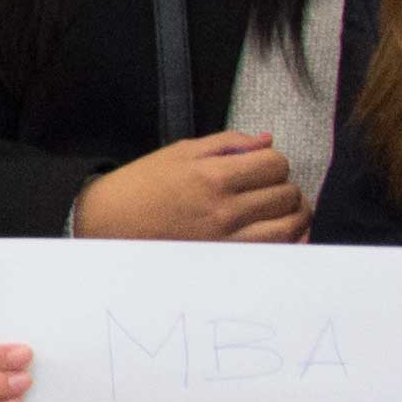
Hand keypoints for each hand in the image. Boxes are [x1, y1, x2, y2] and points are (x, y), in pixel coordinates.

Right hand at [70, 133, 311, 244]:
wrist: (107, 225)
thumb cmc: (142, 186)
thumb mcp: (181, 152)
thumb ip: (228, 143)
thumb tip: (268, 140)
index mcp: (213, 175)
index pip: (275, 164)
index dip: (274, 162)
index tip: (262, 167)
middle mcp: (224, 210)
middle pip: (286, 194)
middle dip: (284, 187)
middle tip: (269, 189)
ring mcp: (226, 240)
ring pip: (288, 226)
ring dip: (294, 215)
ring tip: (282, 211)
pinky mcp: (224, 261)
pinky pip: (274, 253)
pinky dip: (286, 242)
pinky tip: (280, 234)